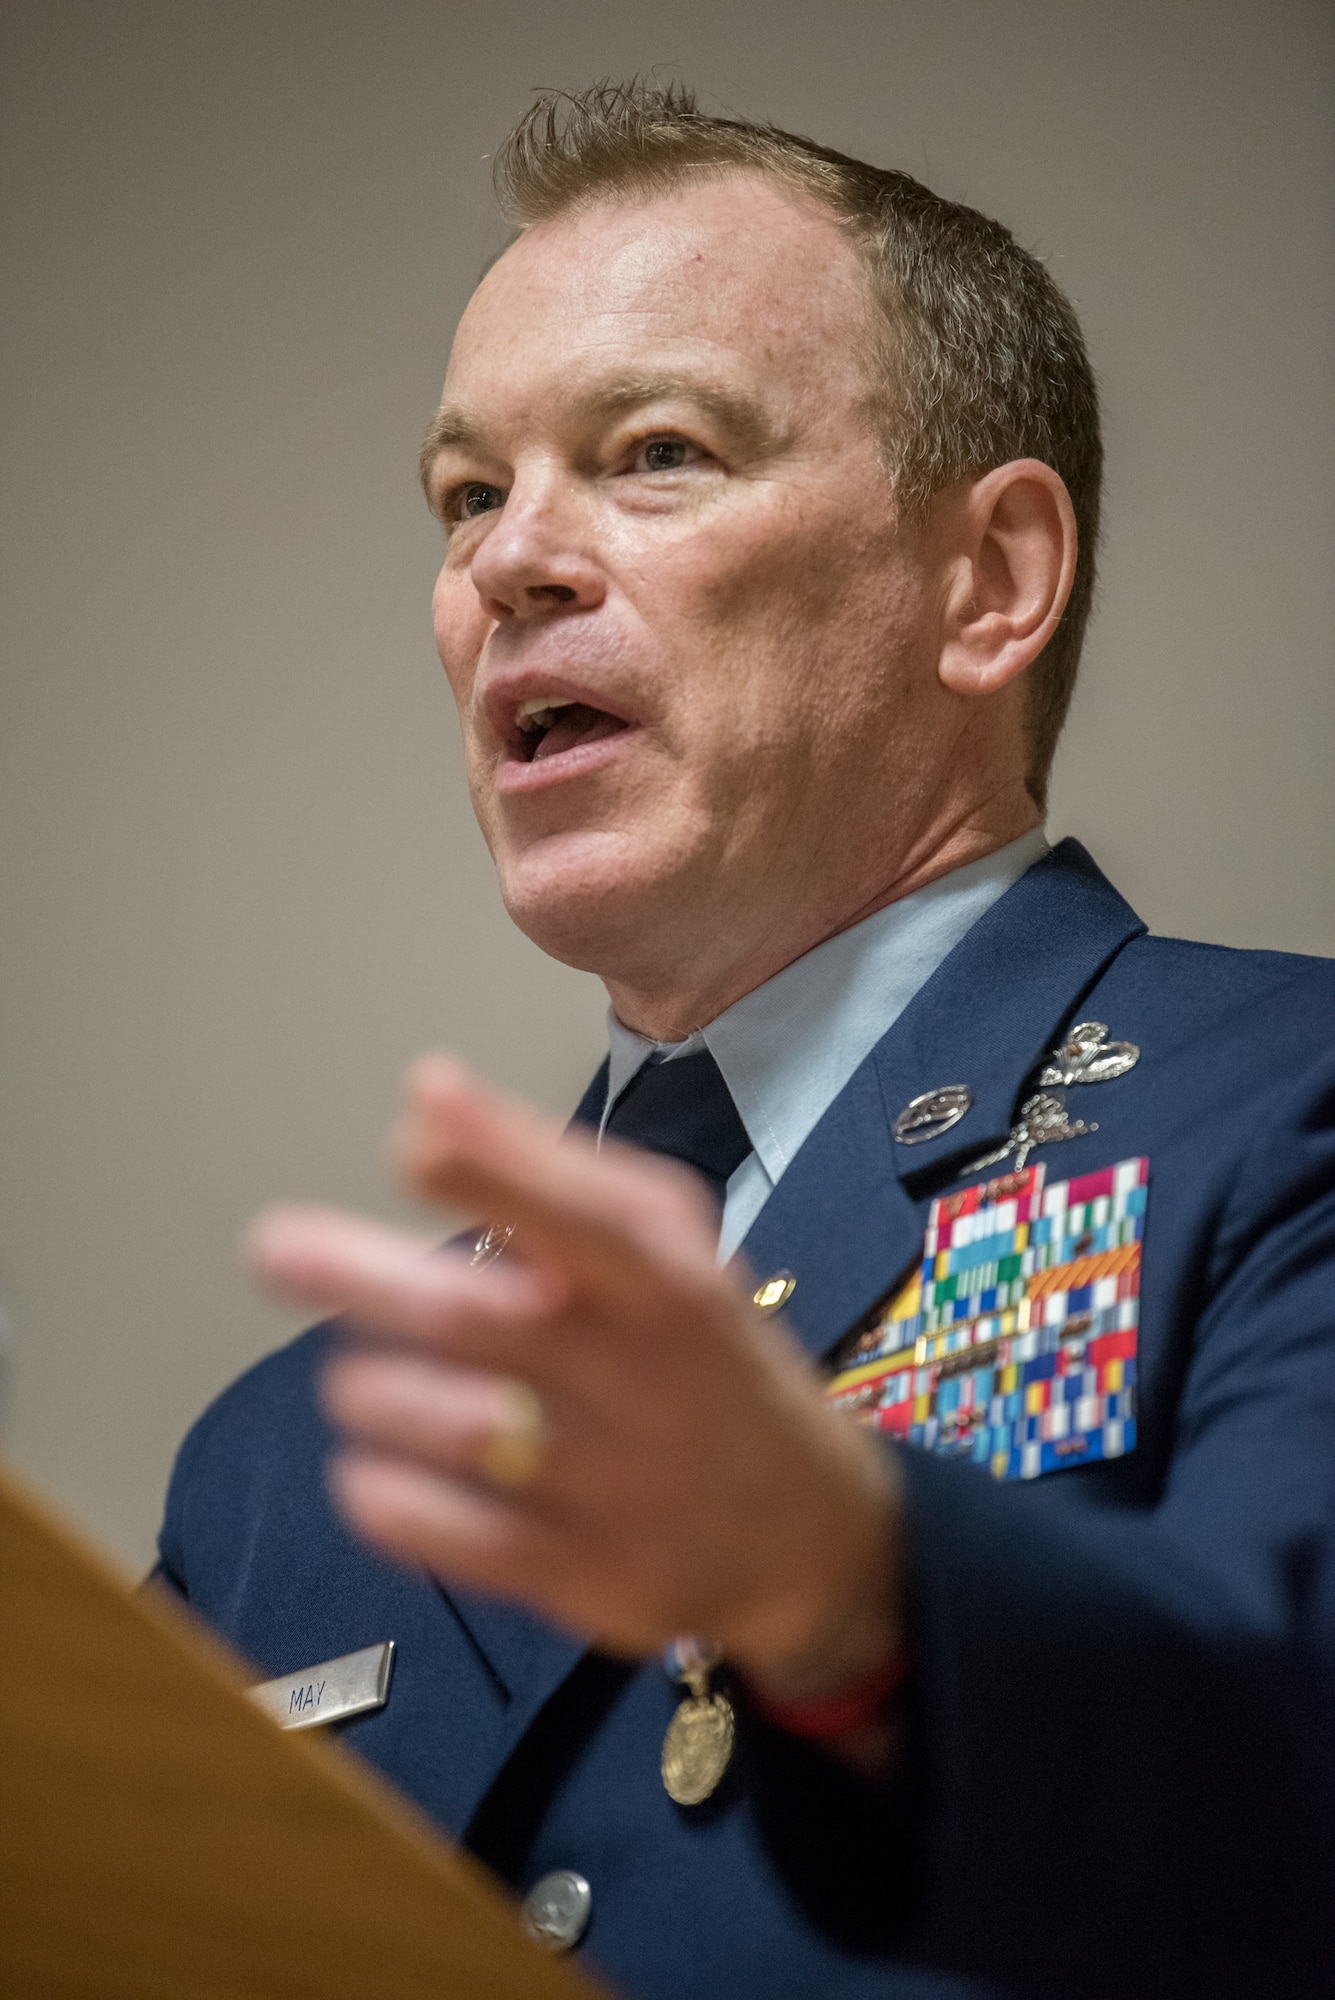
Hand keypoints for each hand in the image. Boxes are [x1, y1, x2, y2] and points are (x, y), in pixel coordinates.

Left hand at [246, 1057, 902, 1702]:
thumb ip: (552, 1172)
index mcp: (670, 1282)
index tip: (404, 1144)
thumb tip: (424, 1092)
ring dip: (368, 1389)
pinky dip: (383, 1494)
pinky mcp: (586, 1577)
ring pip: (448, 1427)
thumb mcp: (671, 1251)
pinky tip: (367, 1466)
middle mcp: (644, 1376)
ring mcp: (615, 1484)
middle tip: (273, 1248)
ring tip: (353, 1376)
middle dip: (360, 1275)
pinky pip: (450, 1536)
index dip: (487, 1170)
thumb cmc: (706, 1357)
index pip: (580, 1214)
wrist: (807, 1530)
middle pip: (478, 1319)